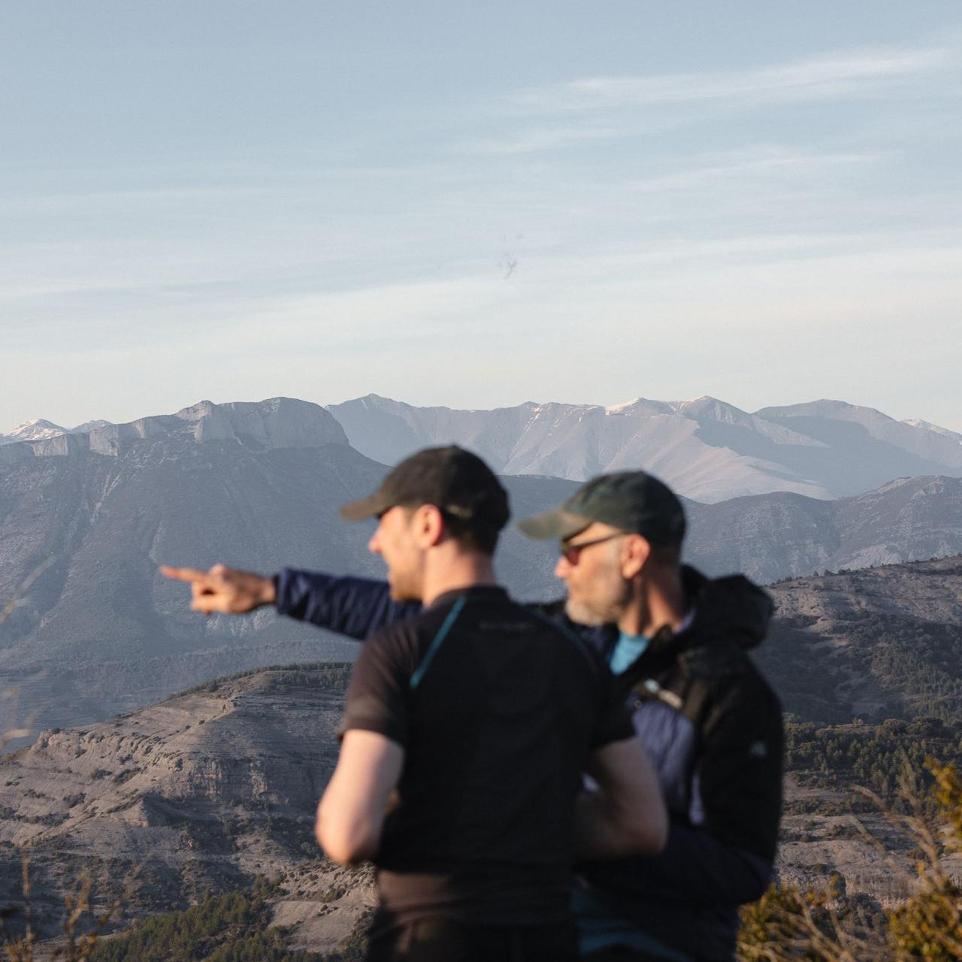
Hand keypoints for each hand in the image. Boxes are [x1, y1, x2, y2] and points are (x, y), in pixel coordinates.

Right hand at [159, 563, 275, 613]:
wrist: (268, 589)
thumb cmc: (247, 599)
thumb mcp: (225, 606)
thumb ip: (206, 605)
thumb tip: (193, 604)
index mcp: (215, 578)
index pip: (192, 576)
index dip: (176, 574)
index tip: (162, 569)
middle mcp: (217, 571)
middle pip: (199, 588)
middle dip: (202, 600)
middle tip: (211, 614)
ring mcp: (222, 572)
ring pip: (207, 588)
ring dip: (211, 598)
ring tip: (226, 606)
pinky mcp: (227, 574)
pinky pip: (215, 586)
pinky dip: (217, 594)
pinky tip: (229, 600)